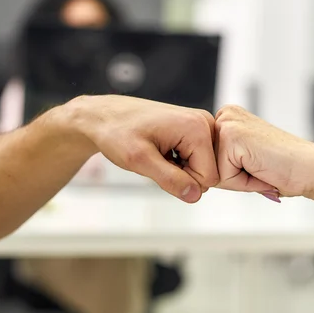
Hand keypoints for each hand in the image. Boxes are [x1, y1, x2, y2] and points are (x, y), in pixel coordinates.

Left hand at [65, 95, 219, 202]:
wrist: (104, 117)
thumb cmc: (117, 132)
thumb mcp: (139, 160)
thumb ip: (169, 179)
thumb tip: (194, 195)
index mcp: (196, 127)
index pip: (209, 177)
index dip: (183, 182)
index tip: (160, 167)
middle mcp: (204, 122)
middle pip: (208, 172)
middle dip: (182, 175)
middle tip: (157, 161)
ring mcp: (200, 124)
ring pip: (202, 167)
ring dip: (179, 169)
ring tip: (158, 154)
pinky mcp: (194, 129)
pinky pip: (196, 158)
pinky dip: (178, 161)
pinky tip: (162, 151)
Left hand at [213, 105, 313, 198]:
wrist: (312, 168)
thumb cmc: (283, 169)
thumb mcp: (243, 160)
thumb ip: (220, 160)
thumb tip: (194, 174)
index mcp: (227, 118)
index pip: (206, 160)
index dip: (230, 174)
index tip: (256, 164)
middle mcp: (224, 115)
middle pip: (205, 165)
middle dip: (231, 178)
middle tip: (260, 167)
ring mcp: (227, 123)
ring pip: (212, 172)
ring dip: (237, 181)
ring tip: (261, 168)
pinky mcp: (231, 137)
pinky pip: (223, 177)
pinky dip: (243, 183)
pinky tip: (262, 168)